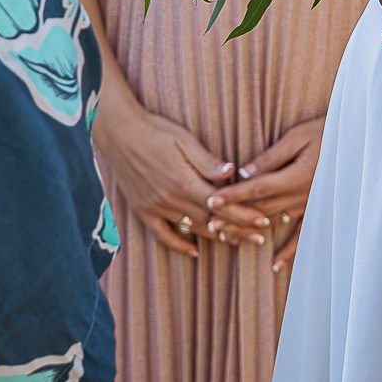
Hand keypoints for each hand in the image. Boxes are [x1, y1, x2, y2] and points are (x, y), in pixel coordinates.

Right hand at [93, 91, 257, 253]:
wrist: (119, 132)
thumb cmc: (154, 130)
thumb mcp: (184, 139)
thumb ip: (207, 161)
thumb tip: (232, 172)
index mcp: (183, 181)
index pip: (221, 204)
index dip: (243, 215)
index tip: (262, 222)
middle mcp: (169, 199)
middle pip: (210, 220)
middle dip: (237, 229)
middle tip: (259, 237)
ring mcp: (155, 207)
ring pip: (191, 228)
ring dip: (215, 237)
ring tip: (237, 242)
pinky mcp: (143, 211)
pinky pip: (162, 235)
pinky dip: (179, 245)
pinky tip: (194, 251)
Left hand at [206, 117, 327, 271]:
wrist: (358, 140)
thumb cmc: (326, 132)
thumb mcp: (297, 137)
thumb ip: (271, 157)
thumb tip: (244, 173)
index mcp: (296, 176)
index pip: (257, 189)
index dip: (233, 196)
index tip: (211, 201)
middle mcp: (302, 195)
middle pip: (261, 209)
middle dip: (233, 216)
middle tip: (208, 224)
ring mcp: (310, 205)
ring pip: (274, 221)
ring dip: (249, 230)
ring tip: (225, 237)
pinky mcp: (317, 209)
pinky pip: (301, 234)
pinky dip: (288, 251)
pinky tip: (274, 264)